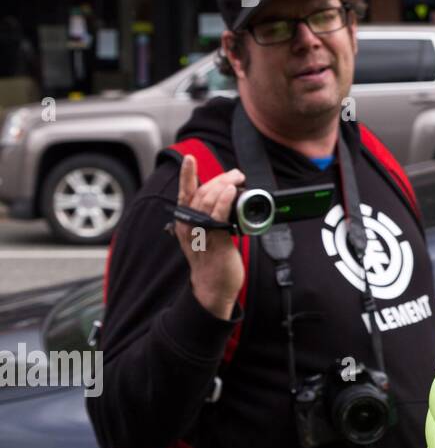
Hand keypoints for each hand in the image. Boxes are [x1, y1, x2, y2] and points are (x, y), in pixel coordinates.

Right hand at [174, 154, 245, 320]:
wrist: (213, 288)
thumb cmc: (211, 260)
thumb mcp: (206, 235)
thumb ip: (210, 217)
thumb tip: (225, 199)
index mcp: (185, 223)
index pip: (184, 194)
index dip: (186, 175)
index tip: (189, 159)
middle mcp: (189, 226)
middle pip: (201, 193)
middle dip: (219, 178)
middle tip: (236, 174)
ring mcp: (201, 232)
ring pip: (208, 200)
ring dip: (224, 185)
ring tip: (237, 178)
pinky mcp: (215, 240)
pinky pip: (218, 215)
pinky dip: (224, 200)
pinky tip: (232, 191)